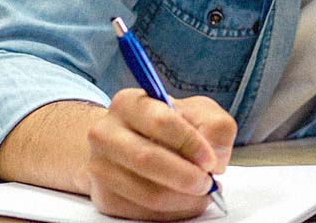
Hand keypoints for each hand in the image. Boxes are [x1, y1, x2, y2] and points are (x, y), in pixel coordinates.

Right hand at [86, 90, 236, 220]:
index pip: (161, 122)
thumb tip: (215, 159)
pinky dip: (172, 212)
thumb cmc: (169, 127)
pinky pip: (143, 213)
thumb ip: (215, 126)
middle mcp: (106, 133)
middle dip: (186, 176)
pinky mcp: (105, 198)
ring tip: (199, 192)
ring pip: (147, 193)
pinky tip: (182, 200)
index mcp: (129, 103)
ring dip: (183, 199)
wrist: (130, 146)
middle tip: (207, 183)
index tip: (210, 160)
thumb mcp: (197, 112)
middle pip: (147, 159)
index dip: (191, 144)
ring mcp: (100, 168)